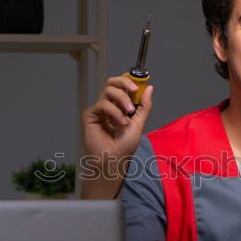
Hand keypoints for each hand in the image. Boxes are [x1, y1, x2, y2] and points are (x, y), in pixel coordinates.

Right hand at [81, 75, 153, 197]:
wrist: (114, 159)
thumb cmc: (124, 146)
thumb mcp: (139, 123)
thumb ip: (144, 106)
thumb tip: (149, 88)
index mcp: (120, 106)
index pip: (123, 86)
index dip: (130, 80)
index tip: (141, 82)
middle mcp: (109, 106)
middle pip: (113, 83)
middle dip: (125, 82)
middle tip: (134, 90)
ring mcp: (99, 110)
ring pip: (109, 90)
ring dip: (123, 99)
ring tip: (129, 113)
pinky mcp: (90, 115)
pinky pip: (103, 104)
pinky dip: (115, 112)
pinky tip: (120, 123)